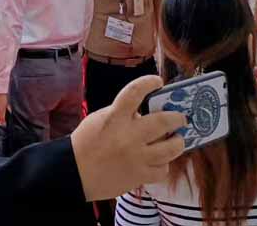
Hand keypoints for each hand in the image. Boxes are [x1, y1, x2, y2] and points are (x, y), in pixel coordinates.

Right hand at [71, 75, 186, 201]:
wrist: (76, 172)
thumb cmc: (87, 142)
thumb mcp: (101, 119)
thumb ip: (122, 113)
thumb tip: (145, 112)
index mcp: (115, 117)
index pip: (135, 92)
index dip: (149, 82)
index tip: (158, 81)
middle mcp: (128, 135)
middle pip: (164, 121)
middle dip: (177, 118)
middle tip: (181, 118)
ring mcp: (136, 157)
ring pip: (171, 148)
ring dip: (178, 142)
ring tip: (177, 140)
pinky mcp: (139, 175)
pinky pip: (162, 169)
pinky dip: (164, 164)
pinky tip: (160, 160)